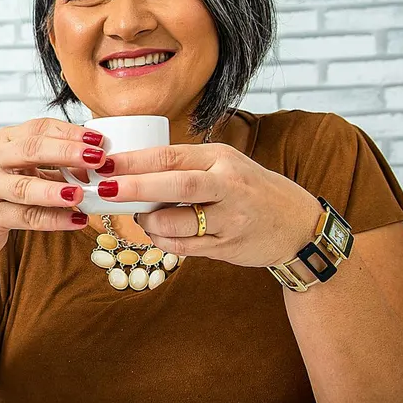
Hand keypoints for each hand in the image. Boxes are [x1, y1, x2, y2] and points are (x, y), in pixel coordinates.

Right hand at [0, 118, 106, 260]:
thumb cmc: (1, 196)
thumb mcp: (26, 174)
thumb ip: (56, 168)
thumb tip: (96, 165)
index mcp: (5, 141)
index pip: (39, 128)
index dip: (71, 132)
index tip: (99, 139)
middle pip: (31, 149)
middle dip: (67, 152)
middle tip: (97, 158)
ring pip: (24, 186)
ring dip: (55, 190)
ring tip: (81, 194)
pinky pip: (24, 217)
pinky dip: (53, 220)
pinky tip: (77, 221)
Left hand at [99, 143, 324, 267]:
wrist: (296, 224)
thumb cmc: (249, 189)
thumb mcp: (225, 164)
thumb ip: (186, 166)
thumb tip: (129, 169)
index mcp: (221, 158)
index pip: (171, 155)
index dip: (134, 160)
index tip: (105, 164)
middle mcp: (228, 186)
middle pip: (176, 185)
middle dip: (136, 187)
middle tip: (106, 188)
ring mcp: (230, 218)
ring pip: (177, 223)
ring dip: (149, 222)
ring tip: (141, 217)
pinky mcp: (229, 247)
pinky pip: (185, 247)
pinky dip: (164, 242)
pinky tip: (159, 234)